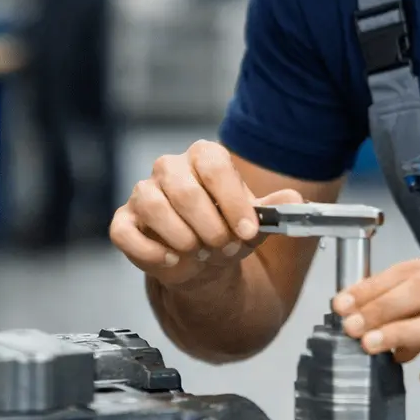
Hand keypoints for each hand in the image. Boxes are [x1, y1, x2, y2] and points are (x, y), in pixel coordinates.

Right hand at [110, 139, 302, 287]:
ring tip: (200, 253)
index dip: (232, 201)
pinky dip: (150, 251)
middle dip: (209, 226)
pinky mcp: (125, 221)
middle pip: (184, 189)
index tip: (247, 231)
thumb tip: (294, 199)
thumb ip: (273, 209)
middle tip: (224, 247)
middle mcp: (170, 168)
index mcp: (204, 157)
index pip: (214, 166)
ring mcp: (143, 193)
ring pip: (153, 206)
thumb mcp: (254, 221)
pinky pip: (125, 232)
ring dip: (182, 238)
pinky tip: (172, 261)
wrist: (203, 262)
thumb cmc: (226, 231)